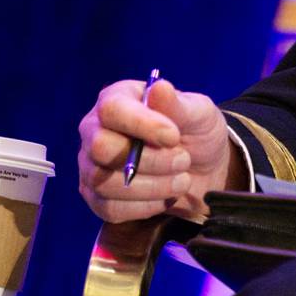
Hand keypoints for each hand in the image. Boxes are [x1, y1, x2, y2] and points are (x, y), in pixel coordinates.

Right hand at [77, 78, 235, 221]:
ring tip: (182, 179)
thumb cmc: (196, 131)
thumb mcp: (199, 113)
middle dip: (149, 160)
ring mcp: (91, 165)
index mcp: (118, 99)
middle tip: (183, 160)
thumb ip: (178, 104)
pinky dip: (145, 206)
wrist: (203, 168)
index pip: (112, 109)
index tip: (174, 137)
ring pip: (105, 182)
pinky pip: (110, 208)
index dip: (142, 124)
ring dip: (152, 186)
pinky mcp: (97, 198)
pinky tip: (167, 196)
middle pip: (100, 147)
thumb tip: (159, 87)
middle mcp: (95, 130)